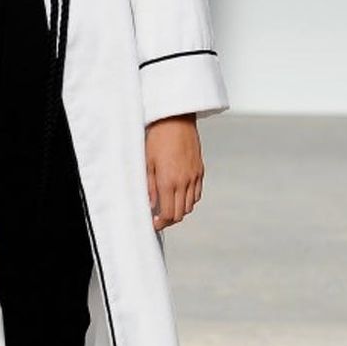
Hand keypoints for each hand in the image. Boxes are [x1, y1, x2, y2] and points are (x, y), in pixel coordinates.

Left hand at [144, 113, 202, 228]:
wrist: (176, 121)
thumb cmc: (158, 139)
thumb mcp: (146, 163)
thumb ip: (148, 187)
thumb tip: (150, 205)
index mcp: (168, 182)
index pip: (168, 214)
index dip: (160, 224)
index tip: (154, 224)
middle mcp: (184, 182)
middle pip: (180, 214)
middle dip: (169, 220)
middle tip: (159, 217)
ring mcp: (194, 177)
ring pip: (190, 206)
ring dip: (179, 210)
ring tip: (168, 205)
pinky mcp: (200, 170)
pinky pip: (197, 194)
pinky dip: (189, 200)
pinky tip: (179, 195)